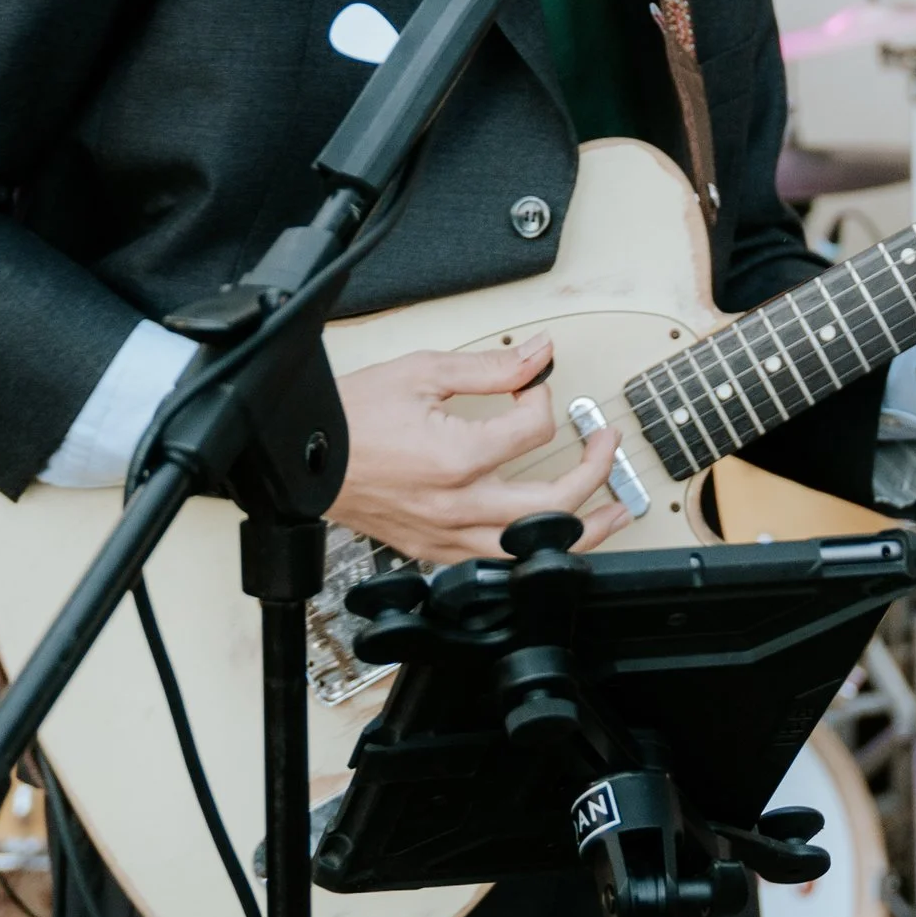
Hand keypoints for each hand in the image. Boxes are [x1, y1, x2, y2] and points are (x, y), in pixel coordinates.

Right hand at [332, 338, 624, 562]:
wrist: (303, 459)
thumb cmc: (349, 418)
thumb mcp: (422, 371)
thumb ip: (491, 367)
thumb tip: (538, 354)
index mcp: (457, 458)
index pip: (535, 429)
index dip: (541, 397)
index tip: (531, 384)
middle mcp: (458, 505)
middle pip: (555, 503)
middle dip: (596, 473)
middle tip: (608, 447)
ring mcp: (447, 534)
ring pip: (535, 549)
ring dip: (584, 530)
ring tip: (612, 513)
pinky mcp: (434, 549)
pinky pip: (497, 563)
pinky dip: (533, 553)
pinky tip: (549, 540)